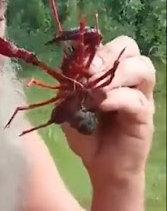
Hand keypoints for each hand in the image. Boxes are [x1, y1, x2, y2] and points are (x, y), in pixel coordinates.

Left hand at [62, 36, 155, 181]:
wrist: (100, 165)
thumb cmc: (86, 133)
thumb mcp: (69, 106)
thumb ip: (68, 88)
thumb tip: (65, 70)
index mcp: (111, 72)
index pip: (110, 45)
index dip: (94, 49)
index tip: (75, 62)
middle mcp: (129, 79)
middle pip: (129, 48)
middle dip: (106, 55)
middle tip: (87, 71)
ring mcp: (140, 96)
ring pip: (142, 68)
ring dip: (115, 73)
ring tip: (93, 88)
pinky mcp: (144, 116)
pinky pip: (135, 99)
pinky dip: (115, 98)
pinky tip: (98, 104)